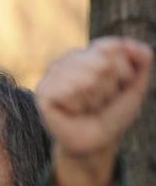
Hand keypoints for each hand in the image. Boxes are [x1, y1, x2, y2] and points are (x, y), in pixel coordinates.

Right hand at [36, 38, 152, 185]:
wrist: (97, 142)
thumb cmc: (114, 113)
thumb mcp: (137, 85)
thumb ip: (143, 58)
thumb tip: (126, 44)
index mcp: (93, 51)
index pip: (114, 47)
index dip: (123, 72)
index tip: (119, 88)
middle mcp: (72, 57)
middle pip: (102, 64)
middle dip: (108, 88)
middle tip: (100, 101)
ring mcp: (54, 73)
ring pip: (85, 79)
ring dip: (92, 100)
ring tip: (86, 107)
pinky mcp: (42, 90)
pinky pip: (67, 91)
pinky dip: (76, 106)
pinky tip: (71, 111)